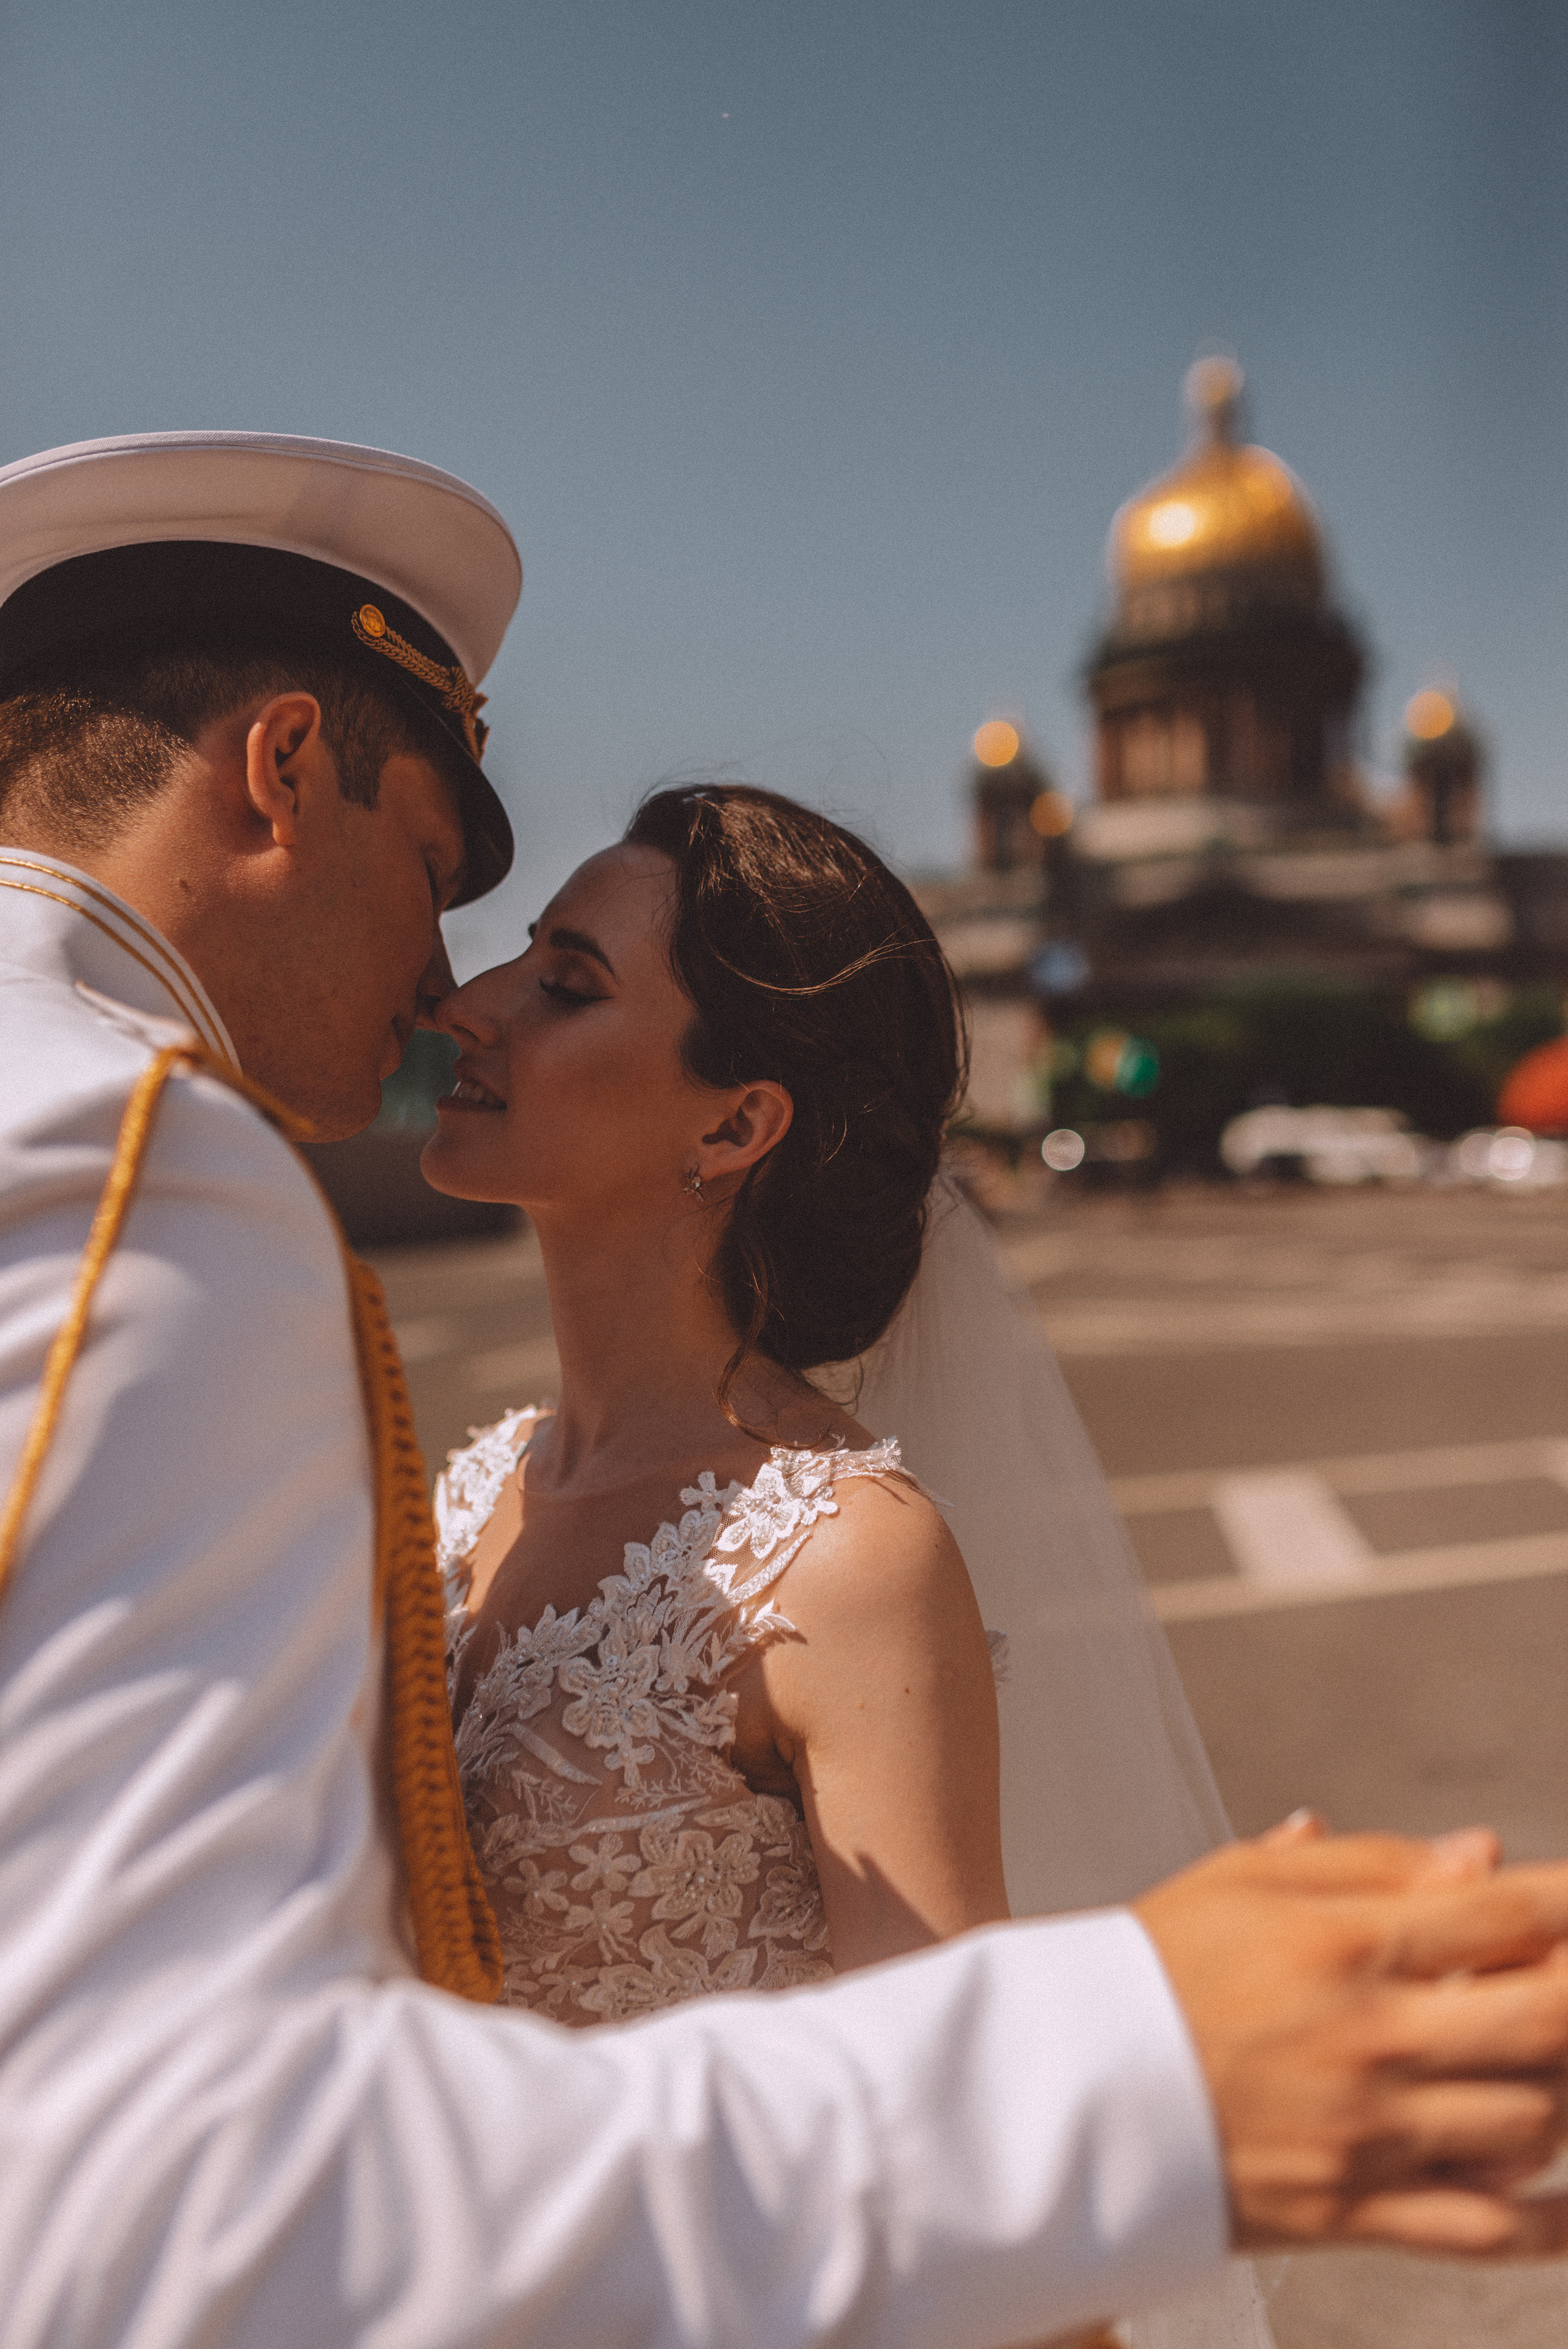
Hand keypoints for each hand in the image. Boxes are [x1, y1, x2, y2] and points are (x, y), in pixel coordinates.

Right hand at [1134, 1828, 1567, 2258]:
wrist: (1066, 2088)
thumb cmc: (1152, 1969)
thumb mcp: (1241, 1879)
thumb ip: (1368, 1863)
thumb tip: (1478, 1854)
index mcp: (1344, 1944)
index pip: (1505, 1914)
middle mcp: (1372, 2039)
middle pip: (1548, 2017)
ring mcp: (1370, 2133)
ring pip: (1533, 2122)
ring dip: (1567, 2090)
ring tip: (1551, 2061)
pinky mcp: (1353, 2211)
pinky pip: (1485, 2231)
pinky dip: (1553, 2222)